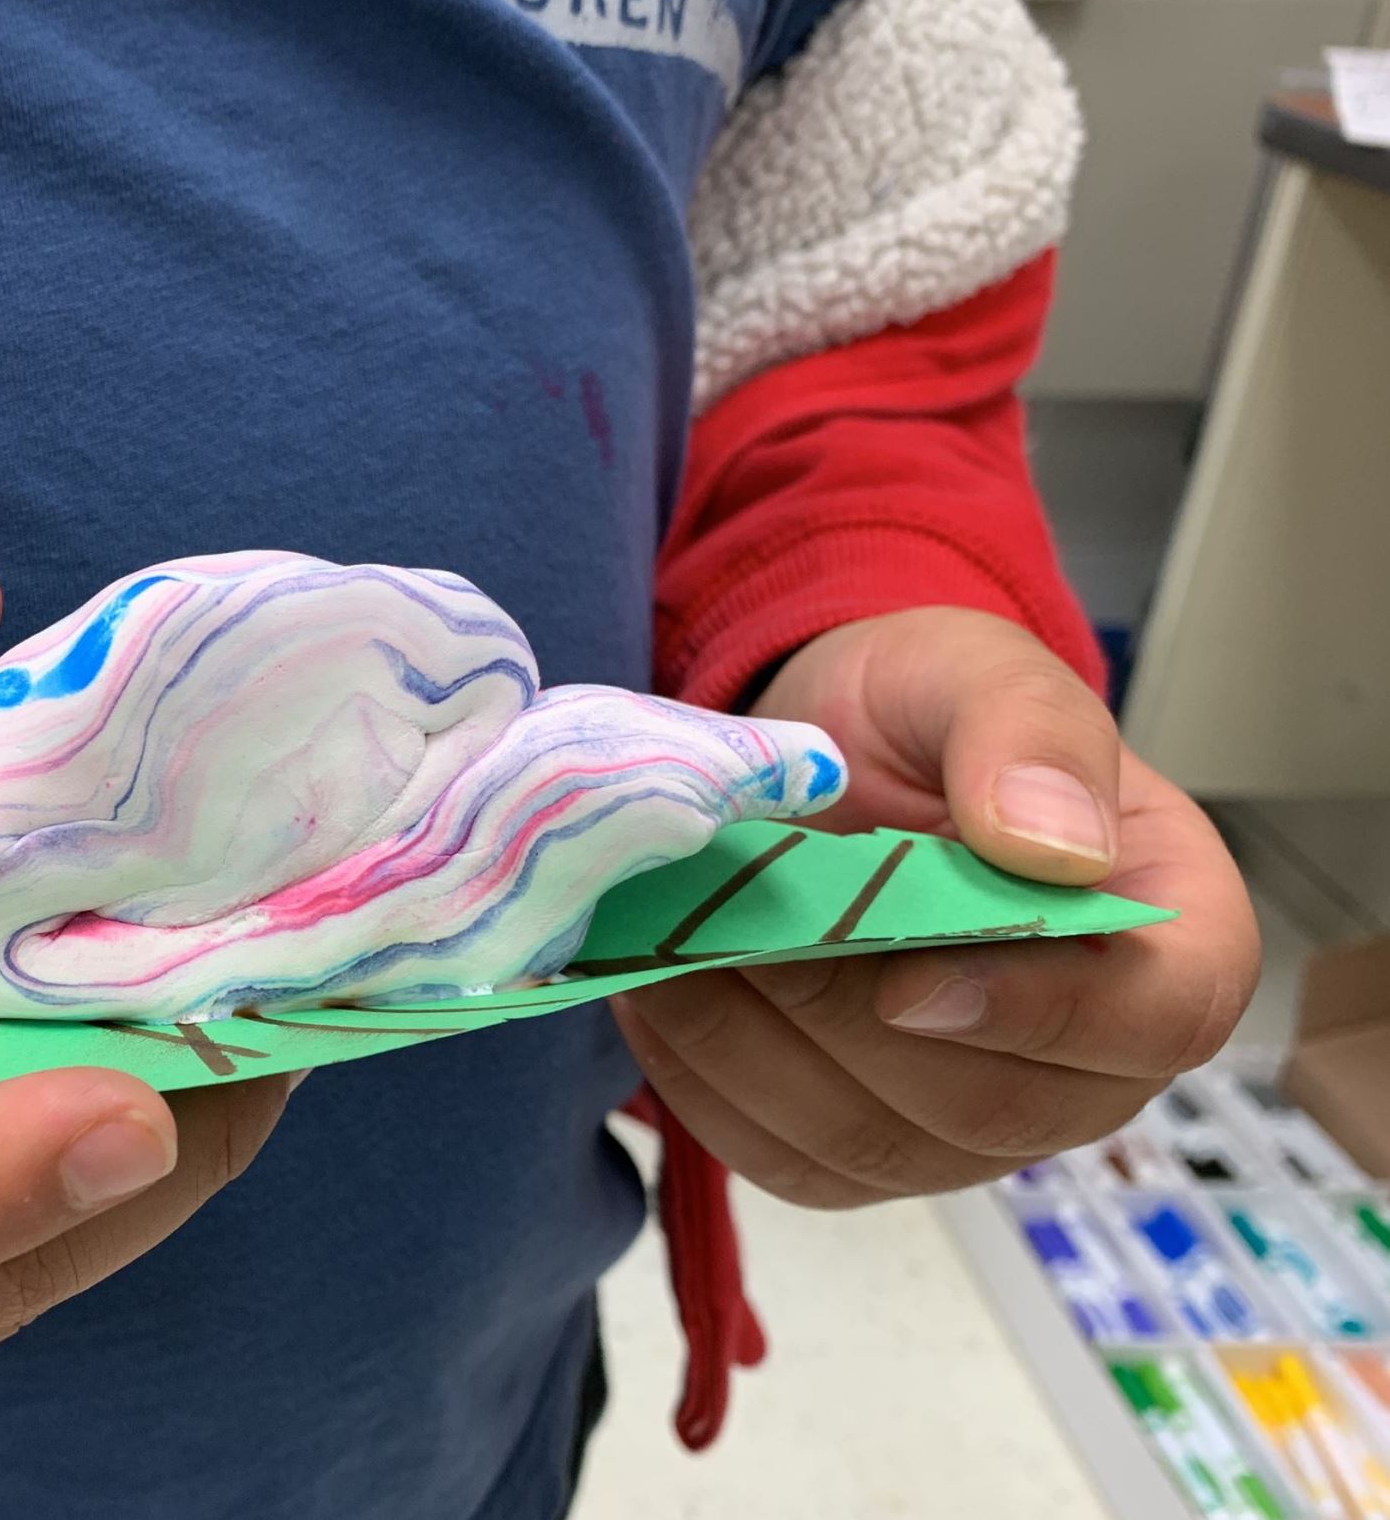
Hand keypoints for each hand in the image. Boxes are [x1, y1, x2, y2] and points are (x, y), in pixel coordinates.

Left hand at [611, 607, 1259, 1207]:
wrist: (823, 753)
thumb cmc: (925, 713)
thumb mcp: (974, 673)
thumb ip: (1024, 736)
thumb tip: (1054, 846)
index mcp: (1172, 938)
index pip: (1156, 1020)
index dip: (1036, 1013)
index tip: (907, 976)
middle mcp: (1090, 1063)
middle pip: (986, 1105)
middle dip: (838, 1007)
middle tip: (735, 909)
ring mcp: (973, 1126)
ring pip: (869, 1142)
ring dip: (751, 1040)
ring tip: (677, 933)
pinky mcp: (859, 1153)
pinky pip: (784, 1158)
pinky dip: (704, 1079)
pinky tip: (659, 987)